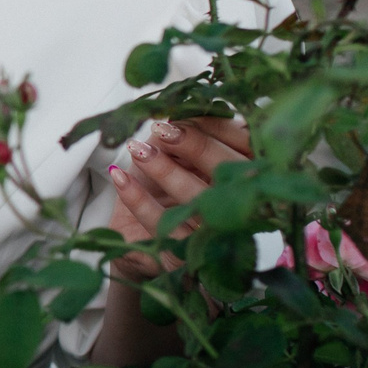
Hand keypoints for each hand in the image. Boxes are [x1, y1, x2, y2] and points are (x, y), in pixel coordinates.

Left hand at [105, 117, 250, 280]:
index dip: (218, 127)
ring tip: (136, 149)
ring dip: (164, 169)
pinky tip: (119, 176)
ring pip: (197, 198)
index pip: (246, 146)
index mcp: (248, 179)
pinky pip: (163, 224)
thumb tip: (176, 111)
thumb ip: (186, 139)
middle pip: (228, 171)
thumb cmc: (165, 198)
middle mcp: (240, 208)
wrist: (141, 250)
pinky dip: (137, 198)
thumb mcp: (177, 165)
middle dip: (195, 145)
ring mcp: (215, 234)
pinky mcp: (186, 256)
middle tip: (162, 129)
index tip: (187, 112)